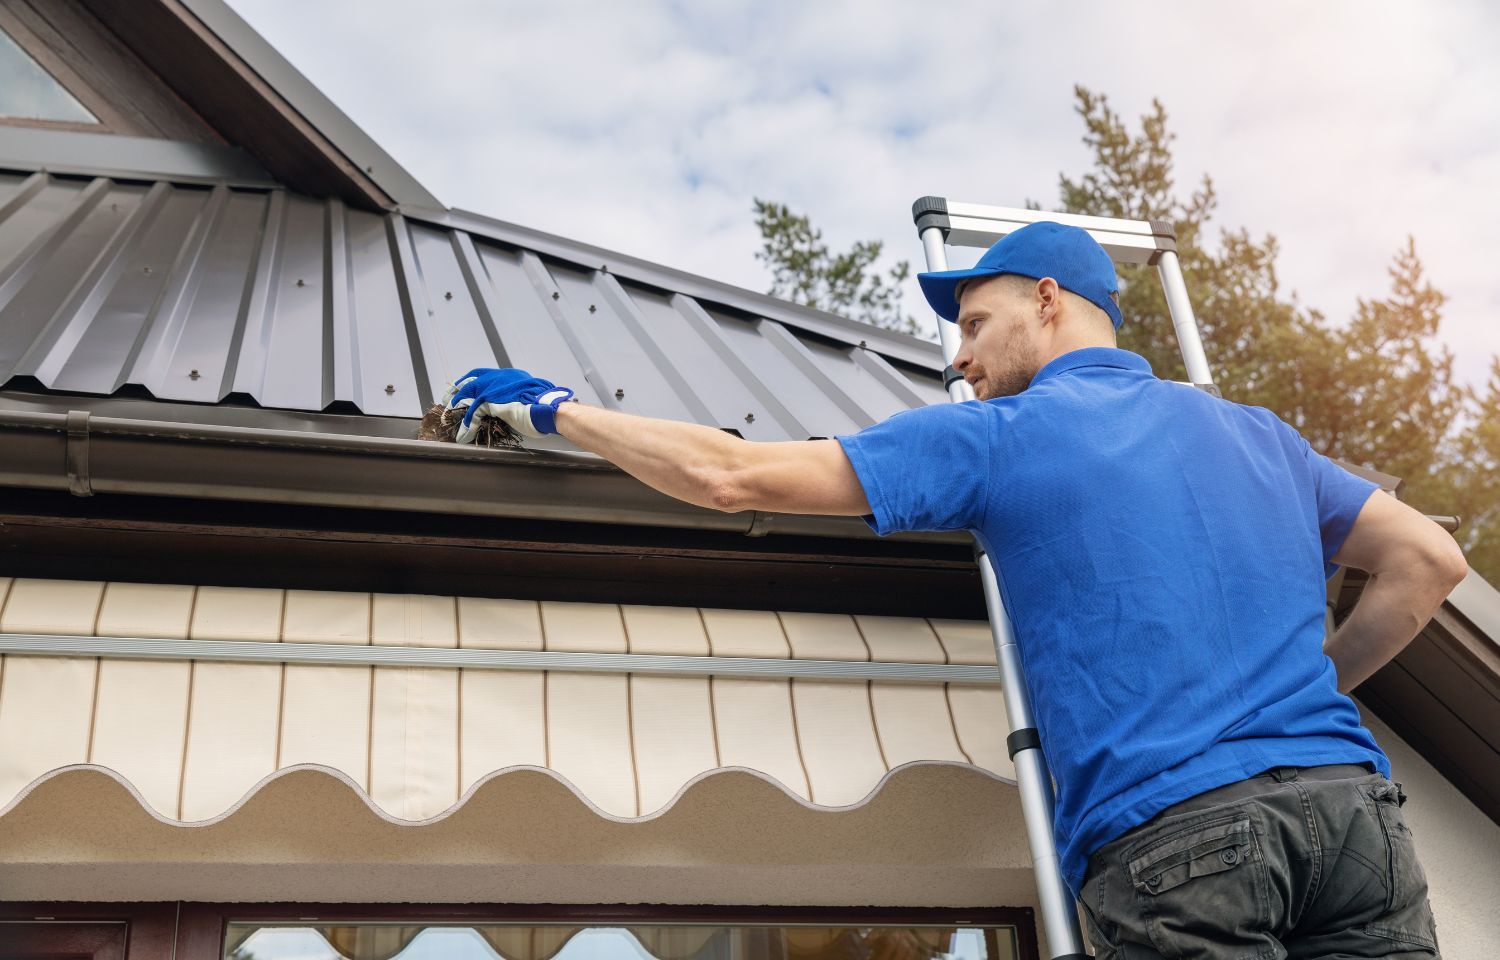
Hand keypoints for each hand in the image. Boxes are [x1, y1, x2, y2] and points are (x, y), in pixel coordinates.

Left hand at [442, 368, 574, 441]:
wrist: (550, 408)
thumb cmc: (545, 407)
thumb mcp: (527, 399)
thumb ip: (515, 399)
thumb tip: (510, 408)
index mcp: (509, 376)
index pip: (483, 375)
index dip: (470, 381)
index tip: (462, 388)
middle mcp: (500, 377)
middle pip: (470, 380)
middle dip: (456, 390)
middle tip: (448, 399)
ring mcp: (495, 387)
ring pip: (468, 394)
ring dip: (457, 407)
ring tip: (449, 417)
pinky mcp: (492, 400)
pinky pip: (473, 412)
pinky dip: (467, 424)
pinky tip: (464, 434)